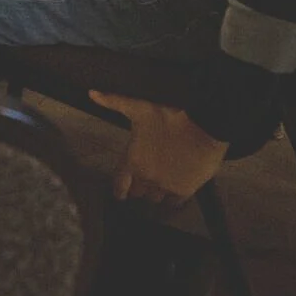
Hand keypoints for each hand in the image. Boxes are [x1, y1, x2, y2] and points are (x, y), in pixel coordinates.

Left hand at [90, 92, 228, 203]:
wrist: (204, 126)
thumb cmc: (171, 115)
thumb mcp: (138, 106)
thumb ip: (114, 101)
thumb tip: (92, 93)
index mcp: (133, 160)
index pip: (120, 184)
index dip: (119, 190)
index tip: (120, 194)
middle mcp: (146, 177)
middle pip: (138, 192)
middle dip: (139, 187)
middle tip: (142, 183)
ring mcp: (165, 186)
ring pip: (155, 198)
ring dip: (155, 193)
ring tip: (158, 186)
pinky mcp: (184, 190)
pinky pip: (174, 203)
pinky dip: (172, 199)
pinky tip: (173, 193)